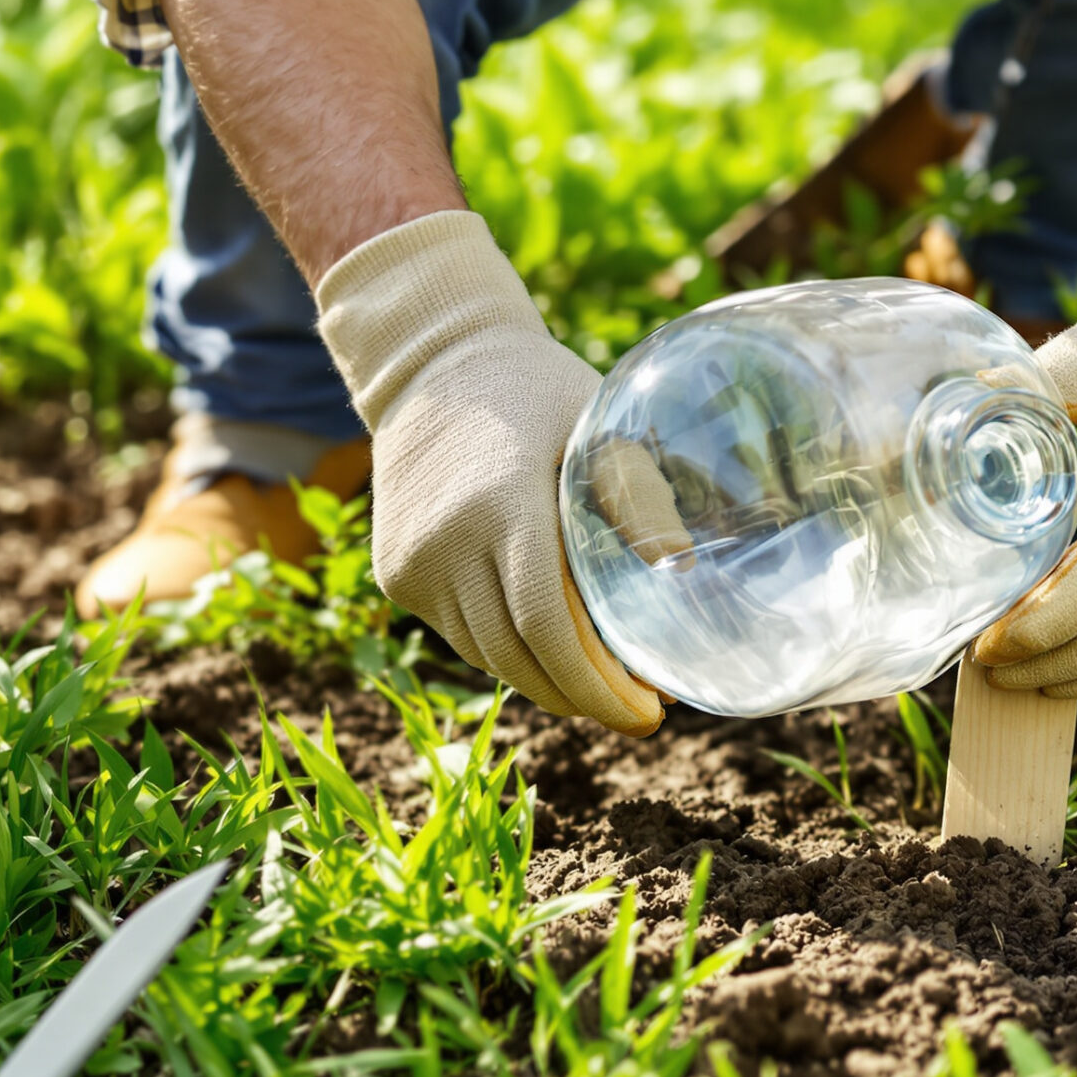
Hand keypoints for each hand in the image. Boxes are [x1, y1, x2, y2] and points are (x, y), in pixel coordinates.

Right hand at [316, 211, 665, 733]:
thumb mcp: (596, 423)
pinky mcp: (395, 575)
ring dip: (546, 681)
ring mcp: (411, 565)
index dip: (597, 685)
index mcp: (501, 504)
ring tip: (604, 684)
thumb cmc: (534, 390)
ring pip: (488, 657)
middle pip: (517, 659)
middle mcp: (445, 543)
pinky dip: (509, 652)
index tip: (648, 714)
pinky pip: (461, 636)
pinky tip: (551, 648)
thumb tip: (680, 566)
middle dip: (583, 699)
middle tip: (638, 711)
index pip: (546, 627)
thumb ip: (635, 493)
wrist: (429, 363)